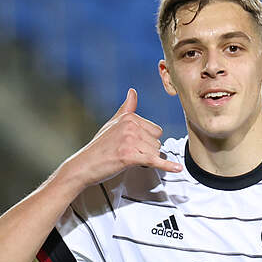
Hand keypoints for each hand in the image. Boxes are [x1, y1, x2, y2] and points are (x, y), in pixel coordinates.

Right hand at [63, 89, 183, 184]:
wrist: (84, 165)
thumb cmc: (99, 147)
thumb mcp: (112, 124)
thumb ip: (126, 108)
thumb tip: (133, 92)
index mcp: (129, 117)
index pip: (156, 131)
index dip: (147, 141)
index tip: (132, 144)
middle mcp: (130, 126)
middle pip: (157, 143)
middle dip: (146, 151)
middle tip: (128, 153)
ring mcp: (130, 140)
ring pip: (156, 153)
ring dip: (145, 160)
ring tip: (127, 159)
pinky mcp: (129, 156)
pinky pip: (154, 161)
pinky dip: (167, 166)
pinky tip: (177, 168)